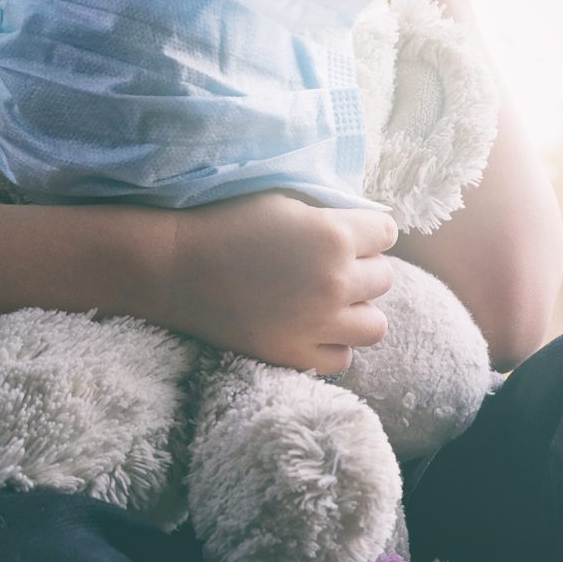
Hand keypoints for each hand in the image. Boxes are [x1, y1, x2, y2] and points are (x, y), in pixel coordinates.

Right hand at [150, 192, 398, 373]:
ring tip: (330, 302)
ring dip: (357, 311)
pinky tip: (312, 329)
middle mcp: (335, 281)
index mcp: (334, 235)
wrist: (174, 268)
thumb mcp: (286, 202)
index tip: (348, 234)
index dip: (368, 232)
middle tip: (328, 266)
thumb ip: (331, 214)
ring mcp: (317, 324)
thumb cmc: (227, 224)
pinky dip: (332, 346)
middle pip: (383, 278)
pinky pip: (342, 359)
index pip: (388, 233)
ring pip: (375, 325)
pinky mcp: (295, 354)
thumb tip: (366, 226)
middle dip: (361, 269)